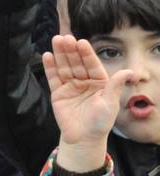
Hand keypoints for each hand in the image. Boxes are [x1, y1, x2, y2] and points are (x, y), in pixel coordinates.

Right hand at [47, 35, 130, 172]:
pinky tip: (47, 56)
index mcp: (99, 82)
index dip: (86, 54)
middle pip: (76, 63)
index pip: (92, 64)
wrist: (83, 138)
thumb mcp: (110, 103)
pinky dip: (49, 67)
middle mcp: (84, 81)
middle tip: (65, 37)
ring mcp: (70, 86)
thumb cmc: (100, 122)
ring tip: (56, 40)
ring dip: (59, 54)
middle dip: (70, 50)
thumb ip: (115, 86)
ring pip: (64, 67)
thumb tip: (130, 72)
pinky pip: (53, 78)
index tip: (81, 42)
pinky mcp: (58, 93)